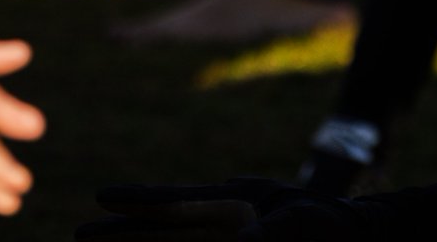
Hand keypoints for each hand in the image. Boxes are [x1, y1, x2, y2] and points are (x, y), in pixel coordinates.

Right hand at [76, 178, 372, 241]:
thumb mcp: (303, 226)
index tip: (102, 198)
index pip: (177, 203)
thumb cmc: (332, 226)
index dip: (138, 201)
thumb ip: (272, 238)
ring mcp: (228, 237)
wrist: (358, 236)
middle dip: (122, 236)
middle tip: (78, 236)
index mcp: (235, 202)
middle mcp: (224, 219)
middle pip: (163, 228)